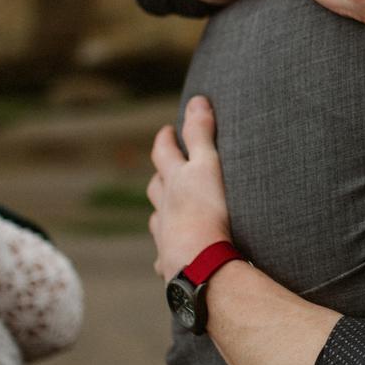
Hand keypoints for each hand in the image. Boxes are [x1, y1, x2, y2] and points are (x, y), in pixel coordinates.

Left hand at [147, 96, 232, 281]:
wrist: (200, 263)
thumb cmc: (207, 212)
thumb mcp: (208, 166)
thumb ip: (202, 134)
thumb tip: (197, 100)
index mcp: (174, 181)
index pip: (164, 153)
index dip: (166, 139)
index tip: (167, 130)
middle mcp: (165, 208)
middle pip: (156, 187)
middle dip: (160, 175)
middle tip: (165, 167)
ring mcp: (165, 236)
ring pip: (158, 219)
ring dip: (162, 212)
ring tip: (168, 210)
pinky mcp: (170, 263)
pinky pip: (164, 255)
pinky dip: (167, 251)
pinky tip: (170, 254)